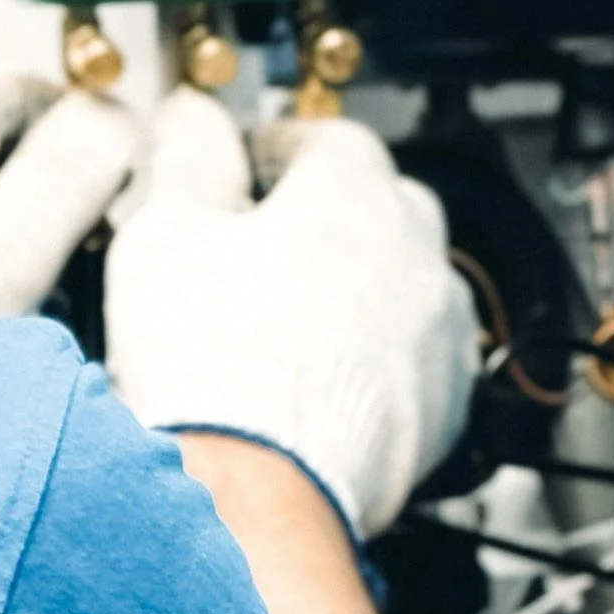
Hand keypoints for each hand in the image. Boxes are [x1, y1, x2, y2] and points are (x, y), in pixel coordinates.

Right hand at [105, 90, 477, 535]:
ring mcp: (440, 330)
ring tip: (289, 325)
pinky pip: (418, 358)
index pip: (326, 138)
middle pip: (379, 204)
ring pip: (404, 283)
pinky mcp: (446, 405)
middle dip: (327, 216)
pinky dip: (379, 359)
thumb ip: (187, 157)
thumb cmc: (214, 368)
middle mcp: (415, 251)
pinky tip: (322, 384)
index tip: (245, 169)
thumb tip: (193, 118)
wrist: (259, 494)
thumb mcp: (167, 233)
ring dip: (358, 289)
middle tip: (262, 245)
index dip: (276, 149)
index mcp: (353, 191)